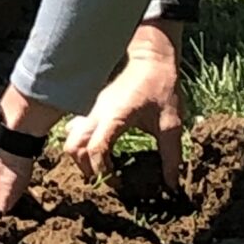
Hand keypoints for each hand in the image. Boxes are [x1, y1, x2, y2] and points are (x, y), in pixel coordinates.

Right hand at [66, 25, 184, 187]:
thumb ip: (171, 156)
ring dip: (81, 158)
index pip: (95, 149)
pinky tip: (102, 152)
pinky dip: (83, 145)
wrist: (151, 58)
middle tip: (107, 180)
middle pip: (73, 146)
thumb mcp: (172, 124)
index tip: (119, 184)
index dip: (103, 172)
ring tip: (103, 170)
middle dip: (86, 169)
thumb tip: (171, 185)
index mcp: (114, 116)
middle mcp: (97, 113)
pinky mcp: (95, 108)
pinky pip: (78, 129)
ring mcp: (93, 109)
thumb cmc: (162, 87)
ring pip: (71, 138)